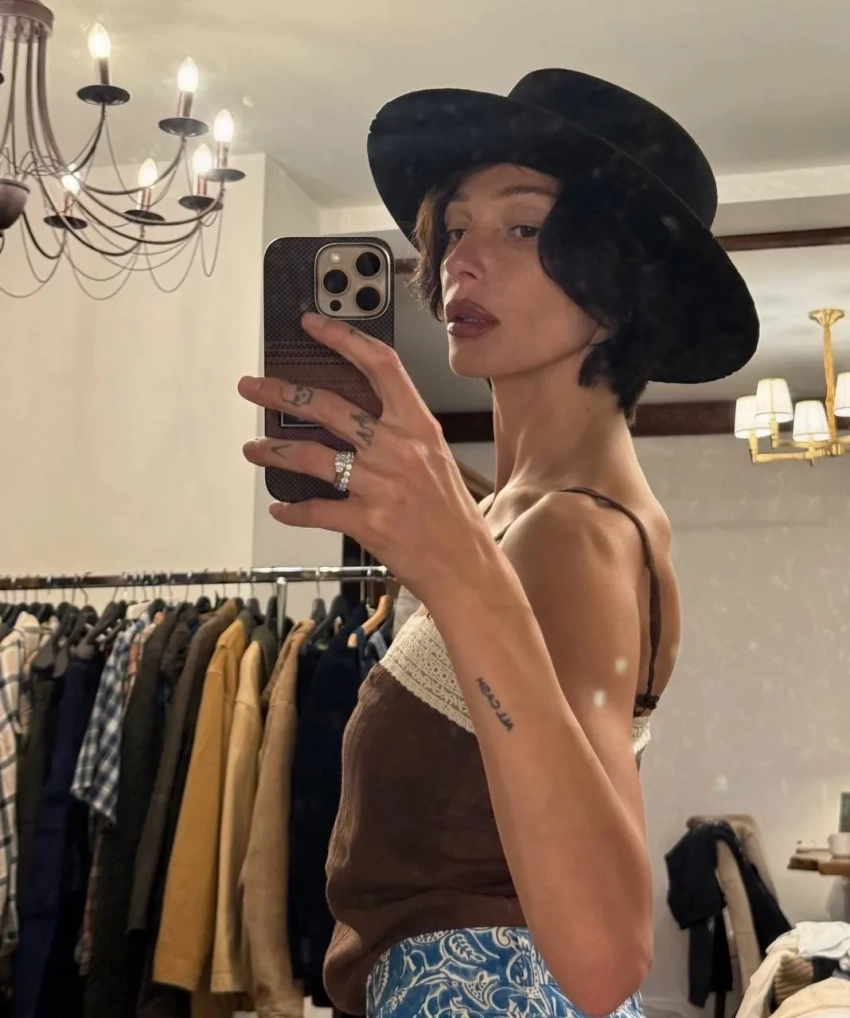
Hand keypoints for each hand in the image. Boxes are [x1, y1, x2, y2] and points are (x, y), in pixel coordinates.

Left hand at [238, 312, 495, 604]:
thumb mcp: (435, 460)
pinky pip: (316, 510)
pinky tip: (281, 507)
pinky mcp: (367, 522)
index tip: (312, 324)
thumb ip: (399, 435)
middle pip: (329, 405)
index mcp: (420, 427)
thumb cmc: (452, 516)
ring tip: (253, 448)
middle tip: (253, 387)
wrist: (467, 568)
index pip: (380, 365)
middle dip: (281, 392)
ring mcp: (382, 486)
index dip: (342, 338)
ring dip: (274, 450)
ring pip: (312, 456)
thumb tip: (350, 418)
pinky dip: (292, 510)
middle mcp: (399, 450)